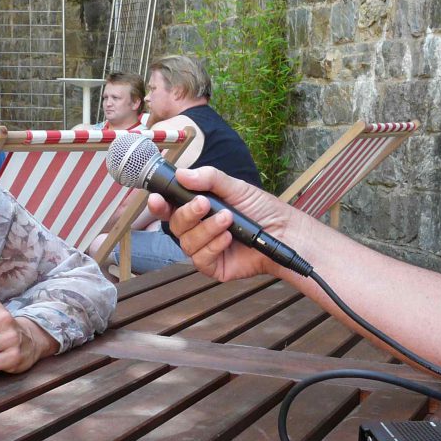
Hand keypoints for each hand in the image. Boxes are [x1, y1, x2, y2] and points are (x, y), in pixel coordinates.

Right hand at [146, 166, 299, 281]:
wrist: (283, 232)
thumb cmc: (261, 209)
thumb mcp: (236, 187)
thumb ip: (210, 179)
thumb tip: (183, 174)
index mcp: (198, 208)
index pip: (170, 207)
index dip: (159, 204)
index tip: (156, 198)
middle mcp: (197, 229)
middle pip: (176, 224)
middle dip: (189, 213)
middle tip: (205, 204)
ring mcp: (204, 248)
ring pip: (187, 242)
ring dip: (207, 229)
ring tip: (228, 219)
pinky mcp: (213, 266)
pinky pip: (201, 258)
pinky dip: (214, 245)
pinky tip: (228, 238)